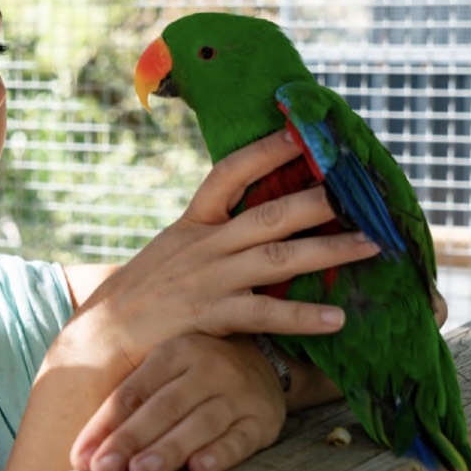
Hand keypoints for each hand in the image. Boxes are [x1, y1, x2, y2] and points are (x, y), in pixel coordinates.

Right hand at [0, 129, 376, 470]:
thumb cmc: (140, 295)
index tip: (298, 134)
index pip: (229, 173)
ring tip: (370, 246)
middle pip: (269, 214)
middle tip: (360, 192)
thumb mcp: (171, 251)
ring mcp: (209, 280)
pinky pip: (266, 315)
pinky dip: (303, 316)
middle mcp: (204, 245)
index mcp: (193, 223)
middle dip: (318, 201)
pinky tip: (338, 318)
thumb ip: (208, 236)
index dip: (264, 152)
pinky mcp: (211, 317)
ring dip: (329, 250)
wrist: (100, 336)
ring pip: (278, 258)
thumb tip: (250, 221)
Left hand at [69, 334, 285, 470]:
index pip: (132, 393)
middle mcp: (207, 367)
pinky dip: (220, 453)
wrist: (264, 360)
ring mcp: (237, 392)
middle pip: (163, 407)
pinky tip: (200, 468)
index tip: (82, 458)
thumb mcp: (165, 372)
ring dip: (169, 449)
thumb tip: (85, 456)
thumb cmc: (195, 374)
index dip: (105, 427)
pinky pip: (240, 438)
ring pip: (200, 423)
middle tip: (104, 470)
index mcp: (174, 351)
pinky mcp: (262, 419)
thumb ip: (129, 407)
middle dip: (130, 440)